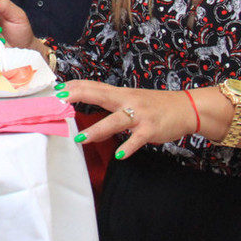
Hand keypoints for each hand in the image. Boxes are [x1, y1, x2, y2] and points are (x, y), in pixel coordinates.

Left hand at [59, 80, 197, 158]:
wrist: (186, 108)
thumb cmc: (154, 105)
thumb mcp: (130, 100)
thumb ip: (109, 105)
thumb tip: (86, 117)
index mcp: (120, 93)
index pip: (92, 86)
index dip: (74, 87)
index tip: (55, 90)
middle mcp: (127, 100)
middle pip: (99, 95)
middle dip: (77, 97)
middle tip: (58, 102)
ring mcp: (139, 115)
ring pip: (115, 120)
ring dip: (96, 130)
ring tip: (80, 138)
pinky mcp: (151, 129)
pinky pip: (137, 139)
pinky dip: (129, 146)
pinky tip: (120, 154)